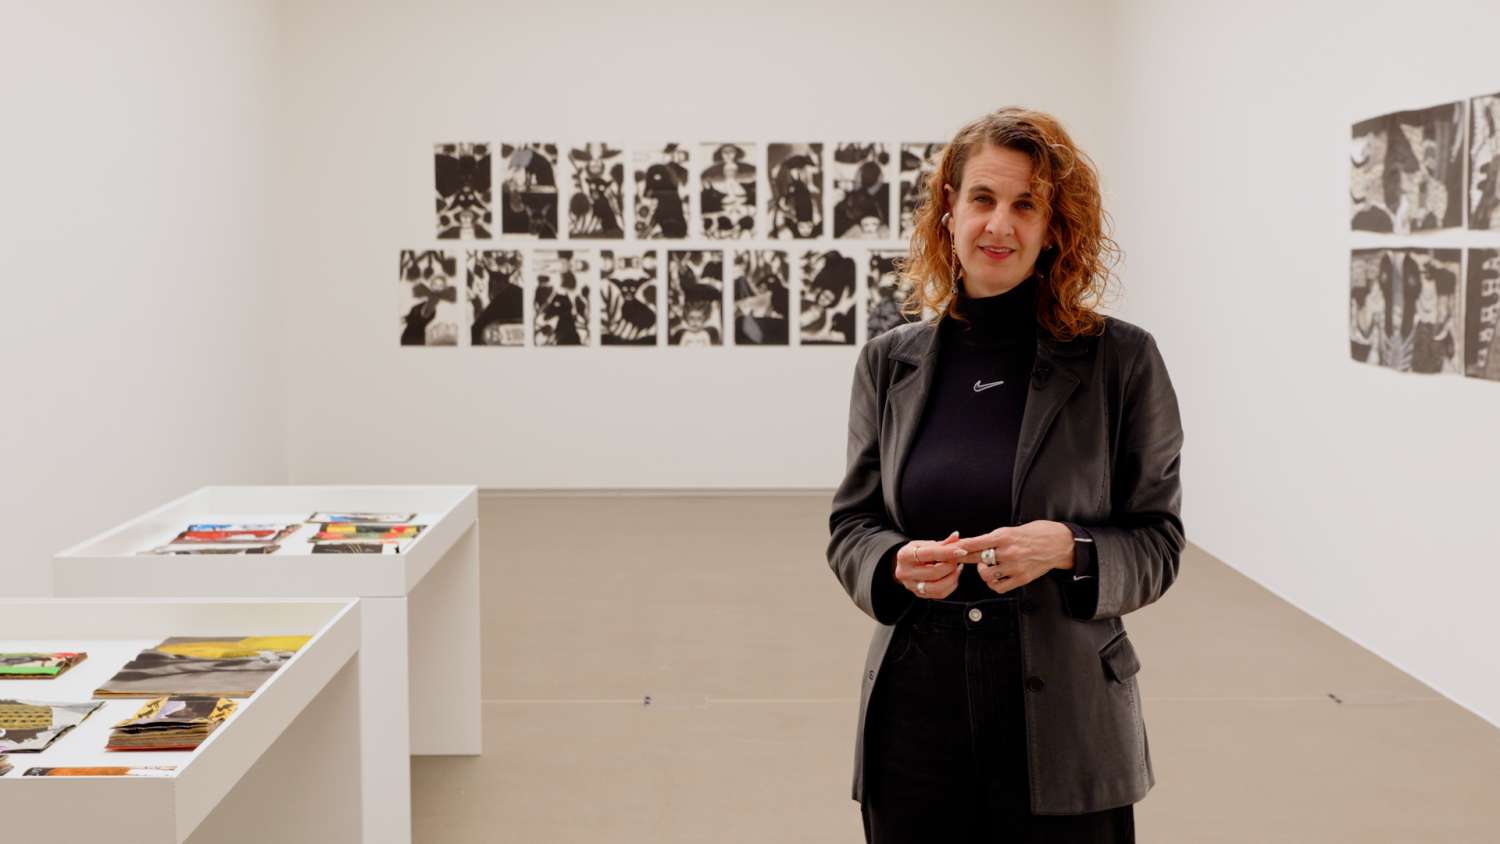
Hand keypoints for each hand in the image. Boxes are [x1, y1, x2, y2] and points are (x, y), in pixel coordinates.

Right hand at [893, 531, 966, 599]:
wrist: (904, 566)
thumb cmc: (915, 552)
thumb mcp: (924, 544)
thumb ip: (942, 543)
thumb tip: (956, 536)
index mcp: (905, 556)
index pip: (930, 554)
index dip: (948, 552)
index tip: (962, 551)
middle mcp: (905, 573)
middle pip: (935, 572)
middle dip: (951, 566)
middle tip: (956, 559)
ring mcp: (911, 586)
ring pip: (938, 587)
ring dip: (952, 577)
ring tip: (956, 568)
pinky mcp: (919, 594)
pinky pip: (940, 594)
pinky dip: (951, 585)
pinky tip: (952, 576)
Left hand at [957, 520, 1072, 595]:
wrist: (1059, 543)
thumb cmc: (1036, 533)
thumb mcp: (1012, 529)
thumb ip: (994, 538)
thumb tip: (974, 544)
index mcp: (1004, 536)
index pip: (975, 543)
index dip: (961, 547)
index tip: (951, 549)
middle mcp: (1008, 552)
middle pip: (977, 559)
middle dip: (964, 559)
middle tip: (958, 559)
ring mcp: (1015, 567)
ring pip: (986, 575)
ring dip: (982, 572)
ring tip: (986, 566)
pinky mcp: (1022, 578)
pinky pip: (999, 587)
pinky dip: (993, 583)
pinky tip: (995, 577)